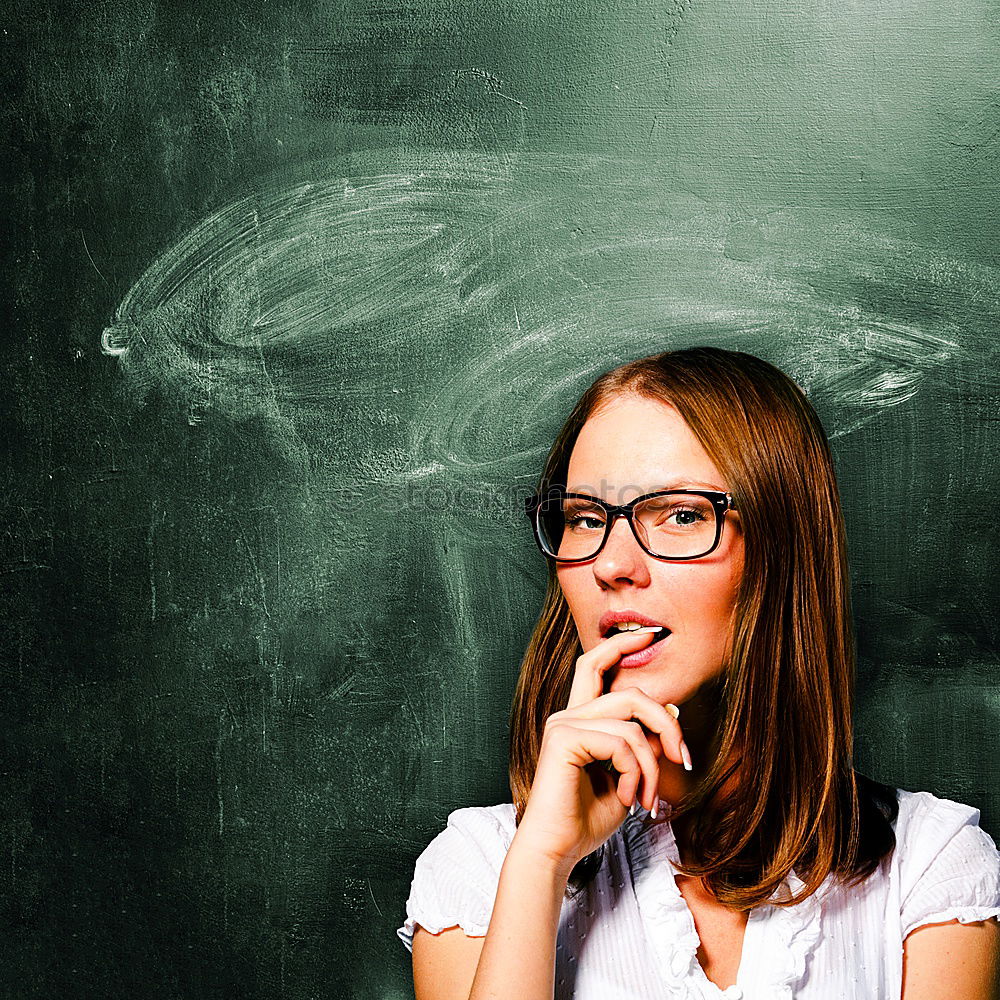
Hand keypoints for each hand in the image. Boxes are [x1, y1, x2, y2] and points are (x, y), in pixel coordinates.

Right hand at [514, 628, 688, 872]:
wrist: (558, 851)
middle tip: (684, 758)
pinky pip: (620, 742)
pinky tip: (629, 799)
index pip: (596, 665)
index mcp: (579, 720)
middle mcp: (568, 715)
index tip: (651, 634)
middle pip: (630, 694)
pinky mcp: (564, 739)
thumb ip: (642, 745)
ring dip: (652, 765)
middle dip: (666, 723)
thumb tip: (669, 712)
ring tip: (648, 799)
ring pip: (631, 722)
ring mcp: (563, 724)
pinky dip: (636, 773)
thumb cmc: (587, 820)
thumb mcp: (628, 778)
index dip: (622, 644)